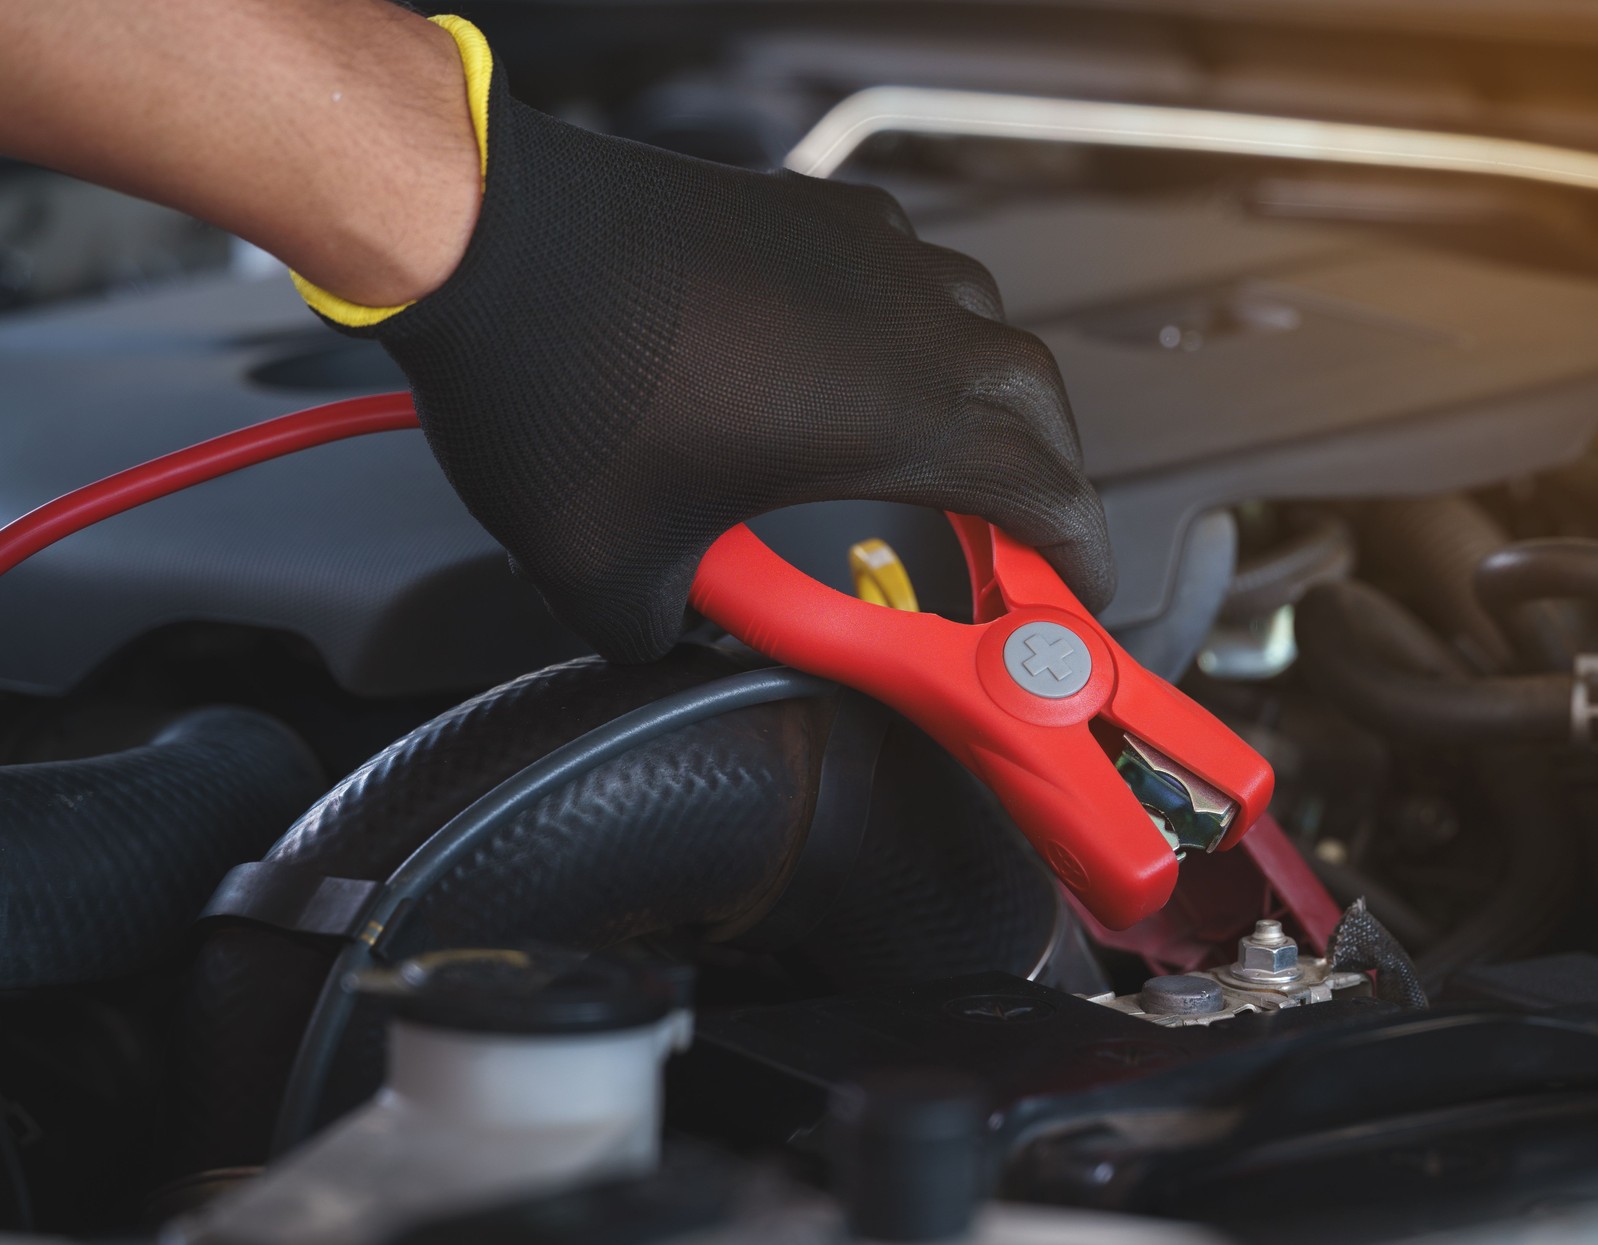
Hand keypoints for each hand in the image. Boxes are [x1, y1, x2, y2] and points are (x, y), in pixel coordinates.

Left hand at [354, 70, 1112, 661]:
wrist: (481, 234)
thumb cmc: (550, 374)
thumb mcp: (606, 568)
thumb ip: (665, 633)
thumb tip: (668, 639)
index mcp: (891, 412)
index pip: (1043, 489)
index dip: (1074, 553)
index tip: (1075, 593)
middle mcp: (902, 319)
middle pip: (1038, 400)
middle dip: (1048, 478)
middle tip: (1018, 543)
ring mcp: (862, 251)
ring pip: (984, 324)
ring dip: (990, 400)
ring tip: (954, 459)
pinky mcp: (811, 212)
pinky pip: (913, 272)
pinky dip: (923, 331)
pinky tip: (873, 367)